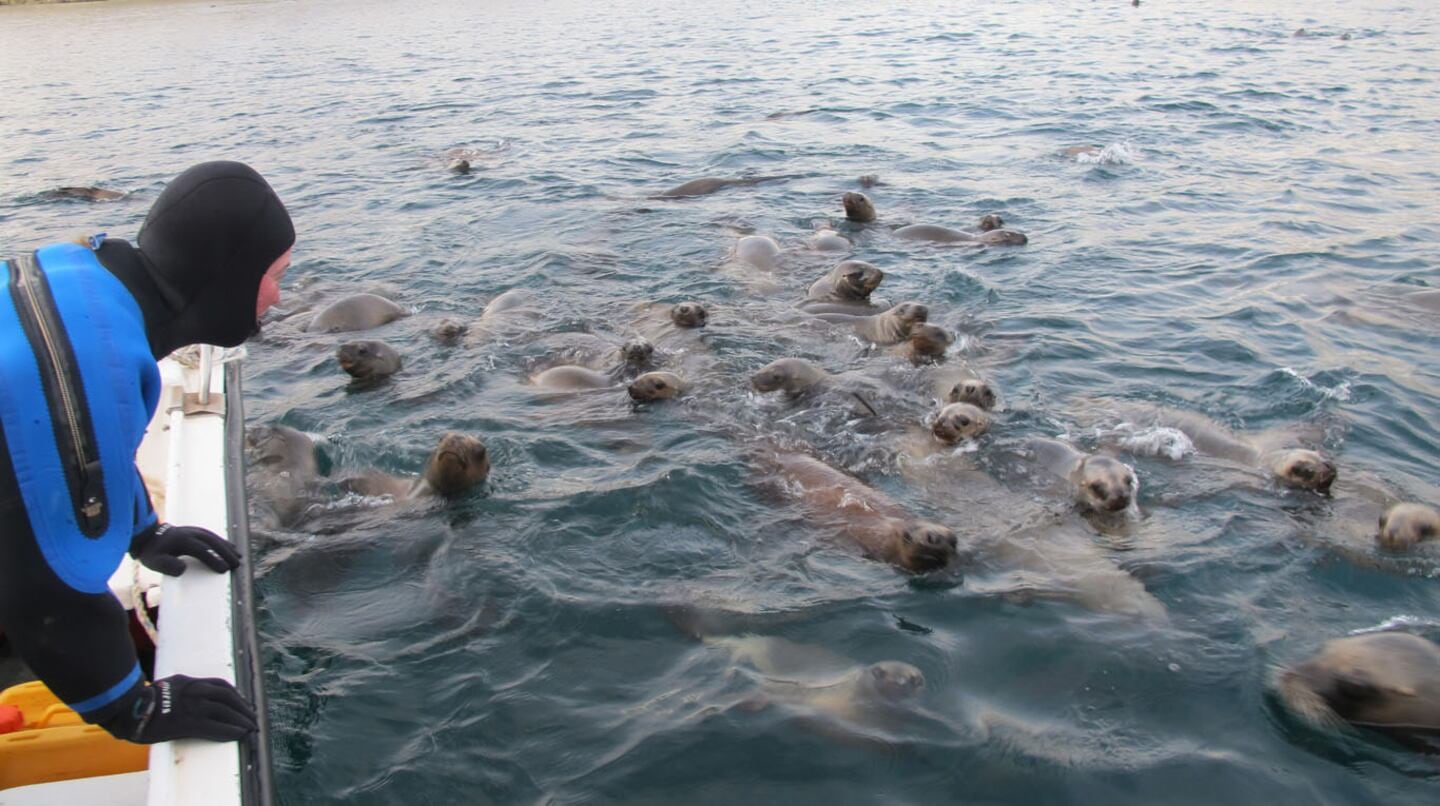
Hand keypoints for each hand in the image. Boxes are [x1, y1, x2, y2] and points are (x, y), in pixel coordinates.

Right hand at [128, 675, 256, 742]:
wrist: (124, 710)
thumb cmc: (136, 704)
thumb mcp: (163, 688)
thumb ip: (178, 690)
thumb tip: (185, 698)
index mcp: (187, 681)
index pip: (220, 684)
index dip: (235, 694)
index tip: (243, 702)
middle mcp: (193, 690)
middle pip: (227, 696)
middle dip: (243, 707)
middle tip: (252, 716)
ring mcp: (191, 706)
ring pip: (225, 711)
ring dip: (241, 720)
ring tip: (251, 728)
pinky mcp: (188, 723)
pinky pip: (215, 727)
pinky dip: (230, 731)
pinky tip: (239, 735)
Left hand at [130, 523, 239, 575]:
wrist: (148, 537)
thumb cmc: (153, 552)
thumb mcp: (154, 562)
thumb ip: (167, 566)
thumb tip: (183, 568)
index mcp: (182, 541)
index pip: (202, 550)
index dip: (214, 559)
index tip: (224, 569)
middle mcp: (191, 534)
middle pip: (213, 543)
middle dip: (226, 553)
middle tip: (237, 564)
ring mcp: (195, 531)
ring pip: (215, 538)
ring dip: (228, 547)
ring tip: (239, 556)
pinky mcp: (197, 531)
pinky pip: (213, 536)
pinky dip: (223, 541)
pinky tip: (231, 547)